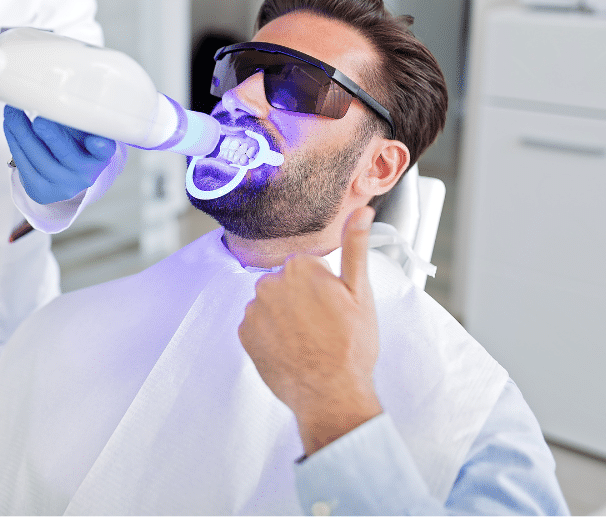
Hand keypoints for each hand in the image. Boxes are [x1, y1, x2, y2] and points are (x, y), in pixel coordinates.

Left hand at [3, 104, 115, 204]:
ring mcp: (63, 185)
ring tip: (13, 112)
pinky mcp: (40, 190)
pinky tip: (10, 124)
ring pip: (39, 159)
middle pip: (67, 155)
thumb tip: (52, 86)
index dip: (100, 146)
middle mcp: (85, 173)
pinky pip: (24, 165)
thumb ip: (76, 114)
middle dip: (51, 136)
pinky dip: (14, 142)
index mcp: (100, 156)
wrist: (65, 174)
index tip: (95, 139)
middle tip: (40, 119)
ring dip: (22, 132)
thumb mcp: (84, 129)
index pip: (104, 150)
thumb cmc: (76, 143)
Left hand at [238, 206, 381, 455]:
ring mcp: (253, 310)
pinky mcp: (244, 335)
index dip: (324, 287)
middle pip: (286, 283)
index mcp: (298, 267)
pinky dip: (270, 335)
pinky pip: (257, 326)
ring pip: (271, 304)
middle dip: (302, 299)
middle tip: (323, 326)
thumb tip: (361, 211)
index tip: (334, 308)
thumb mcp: (360, 293)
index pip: (308, 267)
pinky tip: (290, 350)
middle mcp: (269, 283)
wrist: (330, 394)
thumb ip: (356, 247)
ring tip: (308, 341)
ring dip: (285, 317)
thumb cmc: (351, 345)